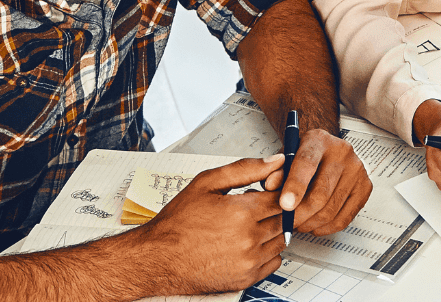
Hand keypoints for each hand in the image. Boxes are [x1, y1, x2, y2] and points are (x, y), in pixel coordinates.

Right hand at [129, 155, 287, 293]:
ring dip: (272, 230)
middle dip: (273, 210)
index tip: (266, 191)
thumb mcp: (206, 184)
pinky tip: (248, 244)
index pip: (282, 197)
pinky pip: (275, 261)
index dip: (275, 191)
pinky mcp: (246, 279)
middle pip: (283, 218)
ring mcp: (249, 261)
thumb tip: (275, 161)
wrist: (157, 258)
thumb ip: (244, 169)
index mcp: (242, 213)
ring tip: (248, 225)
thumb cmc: (177, 223)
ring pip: (281, 240)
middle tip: (252, 208)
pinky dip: (267, 252)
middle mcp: (249, 239)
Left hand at [271, 127, 370, 236]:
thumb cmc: (303, 157)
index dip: (295, 186)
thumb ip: (275, 171)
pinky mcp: (365, 187)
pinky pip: (345, 217)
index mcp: (319, 140)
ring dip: (311, 223)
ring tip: (298, 224)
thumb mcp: (285, 158)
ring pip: (331, 209)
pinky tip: (314, 225)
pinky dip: (326, 227)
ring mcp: (357, 170)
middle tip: (286, 223)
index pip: (307, 163)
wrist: (326, 152)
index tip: (285, 205)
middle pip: (321, 193)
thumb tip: (271, 185)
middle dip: (300, 214)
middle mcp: (342, 152)